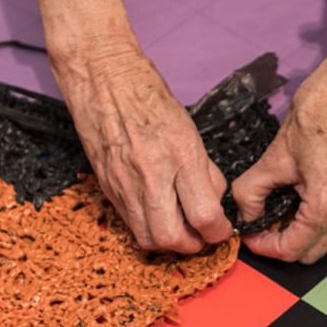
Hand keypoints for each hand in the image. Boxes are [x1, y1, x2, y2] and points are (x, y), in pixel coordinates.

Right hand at [51, 43, 233, 252]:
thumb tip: (214, 204)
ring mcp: (125, 184)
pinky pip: (130, 224)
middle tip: (202, 236)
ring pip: (148, 239)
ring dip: (170, 243)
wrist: (103, 79)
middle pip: (173, 238)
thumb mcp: (190, 132)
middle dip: (193, 246)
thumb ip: (204, 172)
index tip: (222, 229)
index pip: (205, 216)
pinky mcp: (108, 187)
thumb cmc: (149, 99)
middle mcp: (152, 174)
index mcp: (180, 155)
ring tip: (181, 229)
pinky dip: (149, 228)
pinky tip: (159, 215)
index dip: (218, 232)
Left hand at [232, 21, 326, 262]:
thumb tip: (246, 214)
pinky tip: (319, 186)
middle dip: (288, 241)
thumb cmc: (321, 110)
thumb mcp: (275, 153)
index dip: (265, 247)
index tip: (254, 233)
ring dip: (310, 227)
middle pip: (314, 252)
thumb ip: (252, 191)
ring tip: (294, 199)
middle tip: (269, 220)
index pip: (291, 251)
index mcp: (326, 206)